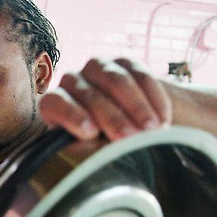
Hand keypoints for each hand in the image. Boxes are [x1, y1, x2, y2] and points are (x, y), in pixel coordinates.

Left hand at [40, 57, 172, 141]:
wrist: (136, 127)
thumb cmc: (106, 146)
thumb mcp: (96, 152)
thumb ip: (92, 150)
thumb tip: (94, 153)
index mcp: (56, 105)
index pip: (54, 103)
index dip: (71, 115)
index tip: (91, 132)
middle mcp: (73, 82)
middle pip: (89, 95)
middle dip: (113, 118)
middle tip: (131, 138)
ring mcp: (98, 69)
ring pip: (115, 81)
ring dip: (136, 107)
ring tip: (152, 131)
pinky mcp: (125, 63)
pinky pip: (140, 75)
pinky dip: (153, 100)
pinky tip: (162, 121)